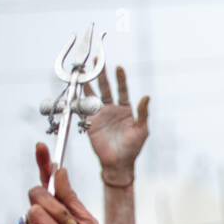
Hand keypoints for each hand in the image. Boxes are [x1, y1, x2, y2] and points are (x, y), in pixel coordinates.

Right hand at [84, 66, 149, 182]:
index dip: (121, 79)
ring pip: (94, 94)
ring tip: (84, 69)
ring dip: (89, 82)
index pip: (123, 91)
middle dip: (102, 74)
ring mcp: (100, 114)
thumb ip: (143, 113)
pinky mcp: (90, 121)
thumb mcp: (141, 130)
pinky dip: (80, 97)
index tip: (119, 67)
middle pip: (106, 88)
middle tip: (97, 60)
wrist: (117, 163)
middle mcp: (112, 109)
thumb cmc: (132, 148)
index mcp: (126, 110)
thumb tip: (147, 97)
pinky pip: (84, 107)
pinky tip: (76, 87)